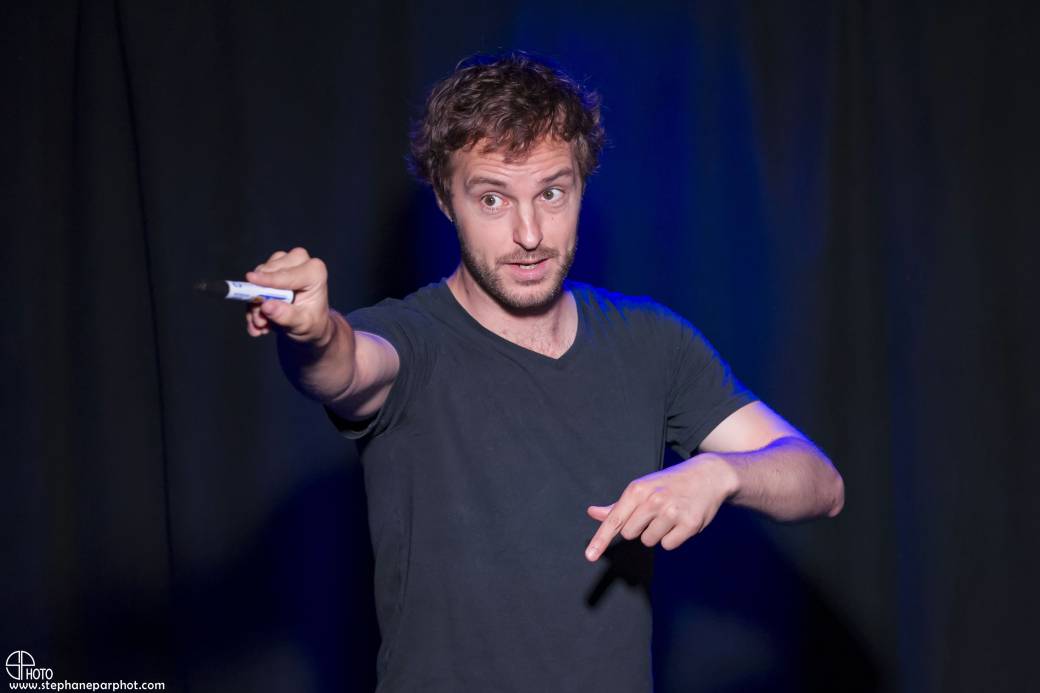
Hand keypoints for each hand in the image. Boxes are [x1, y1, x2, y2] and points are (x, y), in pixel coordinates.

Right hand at [244, 247, 331, 344]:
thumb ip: (286, 316)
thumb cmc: (311, 321)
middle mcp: (300, 260)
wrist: (308, 323)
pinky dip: (253, 301)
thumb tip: (266, 306)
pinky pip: (253, 280)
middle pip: (268, 273)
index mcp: (315, 271)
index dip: (268, 279)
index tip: (251, 279)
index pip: (286, 275)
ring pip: (258, 276)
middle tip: (261, 322)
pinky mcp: (271, 264)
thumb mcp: (303, 325)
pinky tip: (260, 318)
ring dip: (256, 303)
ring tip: (263, 323)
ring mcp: (284, 260)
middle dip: (260, 298)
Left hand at [584, 454, 738, 560]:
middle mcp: (653, 500)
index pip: (615, 520)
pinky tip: (681, 521)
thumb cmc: (669, 484)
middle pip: (630, 534)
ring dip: (658, 533)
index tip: (590, 555)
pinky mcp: (689, 524)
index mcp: (637, 490)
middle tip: (655, 512)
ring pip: (649, 541)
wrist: (708, 475)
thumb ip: (617, 506)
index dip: (600, 539)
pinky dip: (673, 537)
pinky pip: (668, 545)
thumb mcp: (642, 489)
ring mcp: (672, 512)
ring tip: (670, 514)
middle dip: (640, 528)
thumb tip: (593, 513)